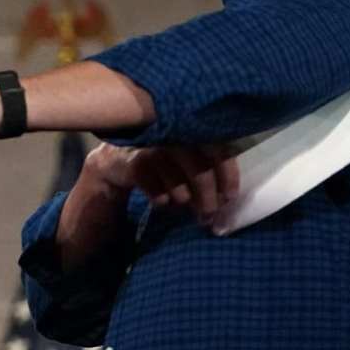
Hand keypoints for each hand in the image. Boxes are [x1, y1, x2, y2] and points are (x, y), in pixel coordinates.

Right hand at [86, 142, 239, 228]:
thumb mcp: (188, 160)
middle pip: (201, 173)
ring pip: (178, 186)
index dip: (228, 176)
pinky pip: (157, 193)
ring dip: (183, 201)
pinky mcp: (135, 164)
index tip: (229, 198)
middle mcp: (175, 137)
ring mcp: (154, 149)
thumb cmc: (165, 162)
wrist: (119, 161)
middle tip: (207, 217)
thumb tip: (227, 200)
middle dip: (207, 199)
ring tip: (181, 204)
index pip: (219, 152)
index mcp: (193, 132)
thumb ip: (209, 170)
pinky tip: (161, 199)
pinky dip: (162, 201)